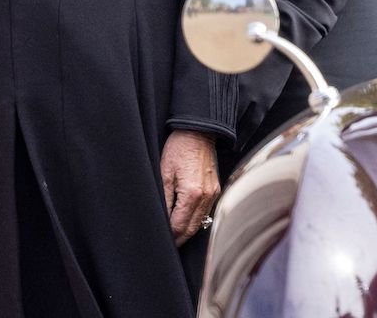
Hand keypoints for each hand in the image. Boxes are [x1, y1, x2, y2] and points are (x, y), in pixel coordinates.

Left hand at [160, 129, 218, 246]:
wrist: (198, 133)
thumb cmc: (178, 149)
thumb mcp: (164, 172)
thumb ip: (164, 198)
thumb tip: (162, 216)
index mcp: (192, 194)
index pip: (180, 225)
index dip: (170, 235)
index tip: (161, 239)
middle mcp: (206, 197)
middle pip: (192, 228)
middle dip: (179, 238)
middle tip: (168, 244)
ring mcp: (213, 194)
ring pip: (201, 222)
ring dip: (188, 230)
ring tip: (175, 235)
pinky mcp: (216, 190)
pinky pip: (206, 212)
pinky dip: (196, 219)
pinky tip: (186, 220)